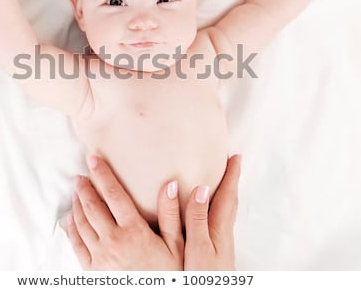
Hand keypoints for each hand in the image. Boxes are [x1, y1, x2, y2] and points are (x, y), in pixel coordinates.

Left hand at [60, 154, 240, 270]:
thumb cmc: (167, 274)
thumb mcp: (176, 245)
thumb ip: (171, 214)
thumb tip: (171, 184)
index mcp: (133, 232)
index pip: (113, 195)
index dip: (102, 174)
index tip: (94, 159)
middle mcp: (112, 242)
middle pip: (92, 206)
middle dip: (84, 187)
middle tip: (80, 174)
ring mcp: (99, 257)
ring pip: (81, 223)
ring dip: (77, 204)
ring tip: (76, 191)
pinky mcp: (92, 271)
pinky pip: (76, 244)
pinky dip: (71, 228)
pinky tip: (70, 218)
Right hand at [184, 154, 240, 269]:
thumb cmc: (204, 277)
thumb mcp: (197, 247)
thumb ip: (197, 218)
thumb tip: (200, 188)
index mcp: (219, 229)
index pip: (227, 195)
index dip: (232, 175)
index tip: (236, 156)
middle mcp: (223, 234)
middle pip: (230, 201)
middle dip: (232, 181)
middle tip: (232, 164)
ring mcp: (221, 243)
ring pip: (226, 212)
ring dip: (226, 194)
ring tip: (223, 183)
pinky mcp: (216, 252)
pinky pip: (220, 221)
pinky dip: (219, 209)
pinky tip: (211, 215)